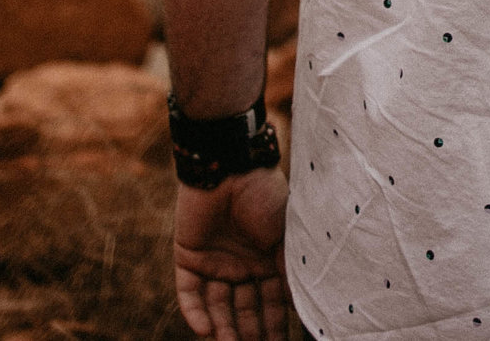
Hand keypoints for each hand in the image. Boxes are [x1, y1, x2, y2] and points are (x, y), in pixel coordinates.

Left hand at [174, 164, 290, 339]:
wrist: (230, 166)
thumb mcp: (286, 236)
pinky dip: (195, 312)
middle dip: (250, 334)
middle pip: (244, 308)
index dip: (275, 326)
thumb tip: (300, 306)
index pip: (271, 302)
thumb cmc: (265, 196)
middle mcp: (241, 263)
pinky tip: (205, 331)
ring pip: (217, 305)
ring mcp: (214, 261)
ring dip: (223, 329)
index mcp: (267, 259)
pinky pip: (189, 292)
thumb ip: (289, 270)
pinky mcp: (189, 256)